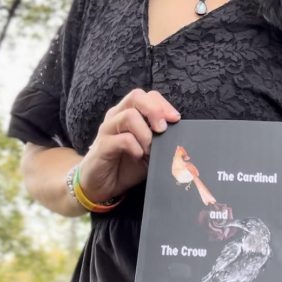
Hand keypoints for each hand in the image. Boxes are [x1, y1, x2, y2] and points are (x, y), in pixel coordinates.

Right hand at [78, 89, 180, 203]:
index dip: (163, 105)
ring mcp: (108, 130)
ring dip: (146, 133)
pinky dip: (136, 147)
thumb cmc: (126, 167)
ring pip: (129, 116)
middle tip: (163, 129)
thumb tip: (181, 138)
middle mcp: (117, 117)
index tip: (176, 119)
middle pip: (136, 96)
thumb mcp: (149, 152)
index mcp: (128, 114)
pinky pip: (122, 139)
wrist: (100, 186)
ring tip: (150, 149)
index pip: (147, 95)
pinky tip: (138, 156)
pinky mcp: (102, 146)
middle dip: (155, 110)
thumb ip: (160, 141)